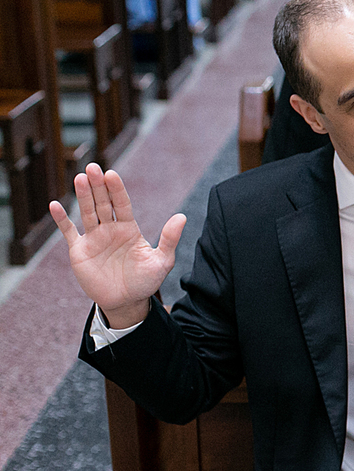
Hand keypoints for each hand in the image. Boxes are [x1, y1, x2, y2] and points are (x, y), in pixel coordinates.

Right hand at [49, 163, 185, 328]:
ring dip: (83, 196)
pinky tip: (54, 205)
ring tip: (79, 178)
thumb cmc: (146, 281)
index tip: (112, 174)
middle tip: (93, 168)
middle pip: (103, 203)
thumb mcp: (162, 261)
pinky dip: (61, 220)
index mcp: (129, 228)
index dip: (117, 189)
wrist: (127, 302)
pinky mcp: (80, 251)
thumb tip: (182, 217)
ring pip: (86, 212)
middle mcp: (110, 229)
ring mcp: (94, 238)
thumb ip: (169, 239)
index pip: (122, 204)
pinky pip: (69, 232)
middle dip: (98, 186)